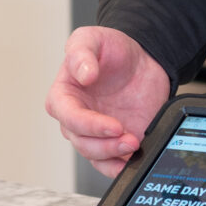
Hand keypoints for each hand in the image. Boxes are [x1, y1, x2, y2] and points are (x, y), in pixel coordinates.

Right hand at [45, 26, 171, 176]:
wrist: (142, 59)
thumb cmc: (111, 49)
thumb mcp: (92, 38)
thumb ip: (82, 53)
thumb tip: (83, 74)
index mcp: (64, 95)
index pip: (68, 117)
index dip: (88, 125)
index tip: (113, 125)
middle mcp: (76, 118)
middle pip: (82, 141)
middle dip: (105, 144)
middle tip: (129, 138)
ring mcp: (95, 133)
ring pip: (95, 155)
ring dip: (114, 155)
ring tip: (135, 144)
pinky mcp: (113, 142)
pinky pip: (110, 163)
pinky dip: (120, 166)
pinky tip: (133, 160)